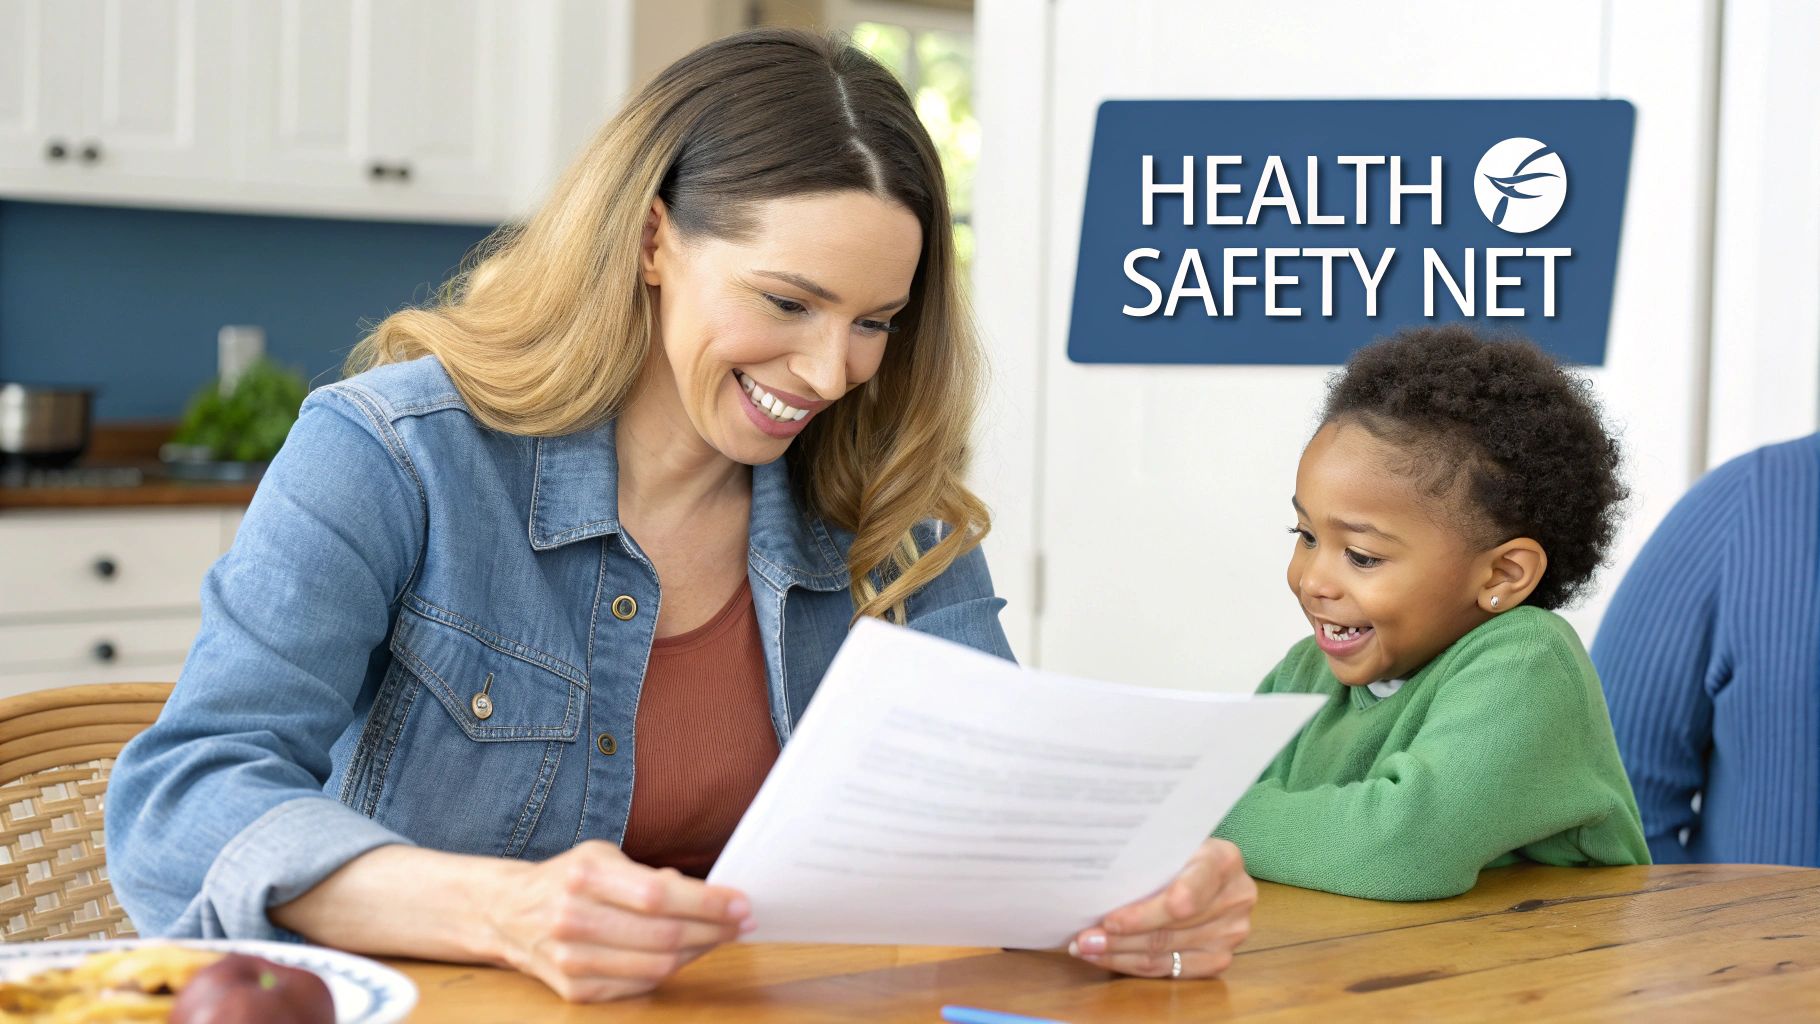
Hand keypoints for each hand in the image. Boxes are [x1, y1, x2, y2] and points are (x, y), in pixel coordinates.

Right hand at [484, 840, 752, 1001]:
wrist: (507, 913)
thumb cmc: (568, 879)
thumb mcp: (603, 856)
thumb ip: (651, 875)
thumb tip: (709, 894)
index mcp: (585, 876)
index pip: (658, 895)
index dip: (707, 903)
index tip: (742, 903)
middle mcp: (573, 918)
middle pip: (663, 934)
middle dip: (714, 930)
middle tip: (742, 922)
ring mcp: (571, 959)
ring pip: (656, 965)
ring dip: (699, 952)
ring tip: (720, 937)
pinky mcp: (574, 990)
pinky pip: (639, 985)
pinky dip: (670, 970)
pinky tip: (685, 954)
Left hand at [1067, 838, 1255, 978]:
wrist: (1203, 865)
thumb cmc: (1174, 848)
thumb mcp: (1165, 839)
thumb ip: (1143, 853)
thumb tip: (1091, 873)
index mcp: (1224, 860)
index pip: (1186, 897)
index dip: (1144, 914)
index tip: (1109, 920)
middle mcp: (1236, 897)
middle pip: (1172, 929)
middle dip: (1121, 936)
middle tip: (1083, 939)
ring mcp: (1231, 932)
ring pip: (1165, 953)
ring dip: (1119, 953)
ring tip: (1086, 948)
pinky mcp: (1219, 958)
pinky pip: (1169, 970)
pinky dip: (1132, 964)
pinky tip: (1106, 957)